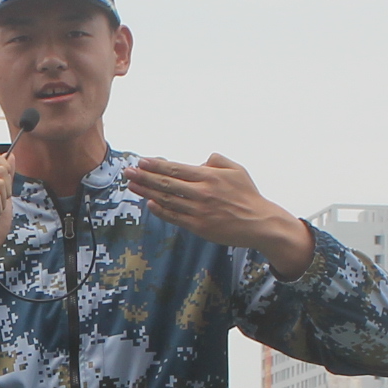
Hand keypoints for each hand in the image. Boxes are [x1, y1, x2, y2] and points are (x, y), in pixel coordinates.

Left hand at [123, 154, 316, 273]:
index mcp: (209, 176)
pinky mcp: (199, 227)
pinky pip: (175, 218)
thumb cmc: (247, 195)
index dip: (157, 165)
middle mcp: (202, 193)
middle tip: (128, 172)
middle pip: (166, 183)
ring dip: (147, 192)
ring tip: (132, 185)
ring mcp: (199, 211)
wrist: (259, 223)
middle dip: (144, 176)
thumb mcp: (237, 170)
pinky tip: (149, 203)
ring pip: (167, 200)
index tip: (142, 161)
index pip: (176, 169)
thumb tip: (199, 162)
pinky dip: (161, 211)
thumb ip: (216, 161)